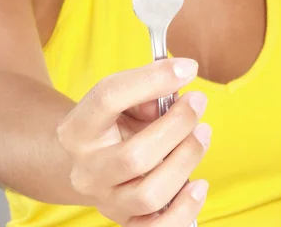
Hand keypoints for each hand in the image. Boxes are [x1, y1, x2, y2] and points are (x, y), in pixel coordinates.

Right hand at [57, 58, 210, 225]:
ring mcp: (105, 200)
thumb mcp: (120, 99)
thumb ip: (146, 88)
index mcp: (78, 128)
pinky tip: (198, 185)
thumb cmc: (111, 123)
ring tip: (202, 135)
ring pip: (150, 194)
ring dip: (186, 160)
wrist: (86, 161)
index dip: (152, 79)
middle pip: (135, 155)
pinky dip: (184, 210)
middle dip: (177, 126)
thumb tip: (181, 85)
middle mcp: (86, 169)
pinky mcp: (124, 221)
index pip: (109, 98)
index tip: (187, 69)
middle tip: (198, 103)